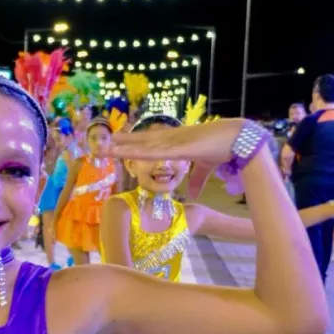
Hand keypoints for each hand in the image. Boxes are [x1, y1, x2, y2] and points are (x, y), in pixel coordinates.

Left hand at [113, 118, 248, 197]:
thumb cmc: (221, 149)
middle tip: (97, 143)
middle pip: (137, 142)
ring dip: (121, 146)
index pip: (145, 143)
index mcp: (173, 143)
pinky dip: (138, 150)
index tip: (112, 143)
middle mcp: (168, 140)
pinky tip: (124, 150)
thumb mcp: (205, 169)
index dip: (128, 143)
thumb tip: (193, 195)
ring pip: (140, 145)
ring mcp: (171, 142)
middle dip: (118, 143)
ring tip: (101, 145)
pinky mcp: (177, 148)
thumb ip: (196, 180)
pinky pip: (153, 151)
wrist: (236, 138)